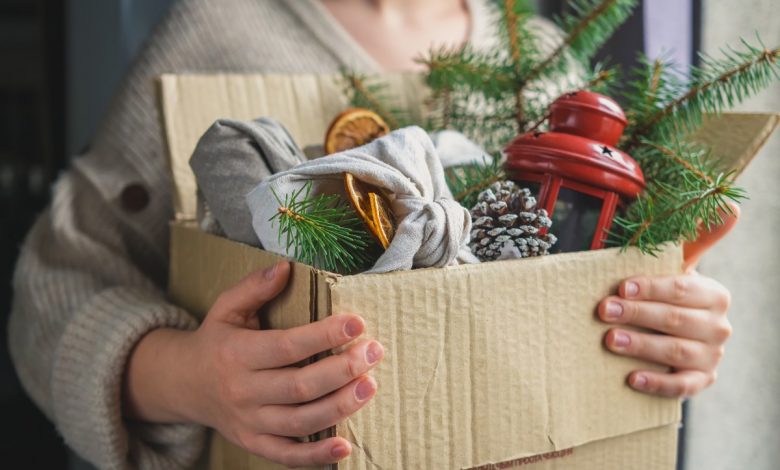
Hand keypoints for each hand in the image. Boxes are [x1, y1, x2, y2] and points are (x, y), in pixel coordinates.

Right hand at [124, 261, 384, 467]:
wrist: (184, 384)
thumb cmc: (216, 340)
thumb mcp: (226, 308)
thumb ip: (254, 287)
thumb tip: (286, 266)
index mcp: (237, 354)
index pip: (287, 346)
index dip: (324, 335)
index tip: (357, 324)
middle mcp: (243, 391)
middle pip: (300, 386)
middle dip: (342, 370)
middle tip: (373, 353)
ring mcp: (249, 422)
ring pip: (300, 422)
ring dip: (339, 407)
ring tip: (370, 386)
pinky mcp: (254, 443)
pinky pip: (287, 456)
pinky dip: (316, 457)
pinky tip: (345, 446)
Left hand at [597, 204, 737, 397]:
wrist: (674, 336)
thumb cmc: (669, 295)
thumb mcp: (679, 267)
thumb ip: (698, 237)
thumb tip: (729, 206)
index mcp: (714, 295)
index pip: (682, 289)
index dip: (651, 287)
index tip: (621, 285)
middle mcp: (718, 326)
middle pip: (676, 320)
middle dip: (638, 314)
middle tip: (604, 310)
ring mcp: (711, 357)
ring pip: (676, 352)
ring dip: (641, 346)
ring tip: (610, 340)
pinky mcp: (701, 381)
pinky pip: (682, 386)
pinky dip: (657, 383)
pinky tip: (631, 378)